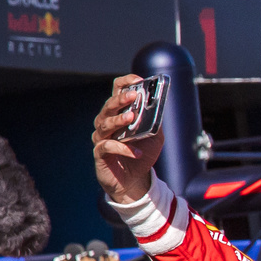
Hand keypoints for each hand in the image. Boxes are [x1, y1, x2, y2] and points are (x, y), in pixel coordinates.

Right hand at [93, 75, 162, 203]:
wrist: (134, 181)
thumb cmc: (141, 154)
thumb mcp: (154, 136)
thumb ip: (155, 122)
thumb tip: (160, 106)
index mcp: (119, 114)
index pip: (116, 91)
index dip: (125, 83)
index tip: (138, 79)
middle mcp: (107, 123)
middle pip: (109, 106)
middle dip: (121, 99)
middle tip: (133, 95)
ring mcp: (102, 137)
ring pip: (105, 124)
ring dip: (119, 120)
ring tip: (132, 118)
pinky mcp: (100, 153)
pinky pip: (108, 147)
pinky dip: (123, 148)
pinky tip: (136, 152)